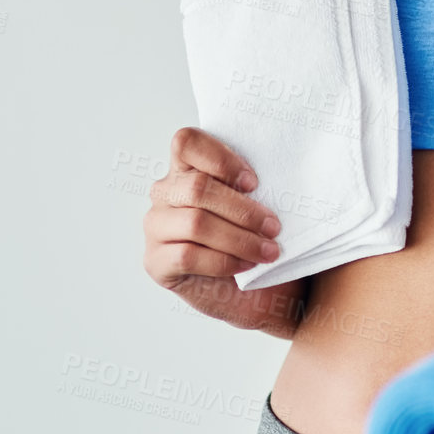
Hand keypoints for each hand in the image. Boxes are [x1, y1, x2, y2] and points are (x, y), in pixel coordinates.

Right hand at [143, 128, 304, 337]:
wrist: (260, 291)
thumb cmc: (258, 240)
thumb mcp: (260, 206)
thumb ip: (253, 187)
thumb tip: (278, 175)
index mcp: (187, 168)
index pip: (186, 142)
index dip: (221, 159)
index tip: (254, 183)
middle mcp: (166, 193)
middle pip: (197, 187)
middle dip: (243, 209)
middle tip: (274, 227)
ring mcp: (156, 227)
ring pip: (195, 222)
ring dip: (239, 238)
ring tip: (268, 251)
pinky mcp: (156, 261)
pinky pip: (188, 255)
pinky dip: (224, 261)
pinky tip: (245, 266)